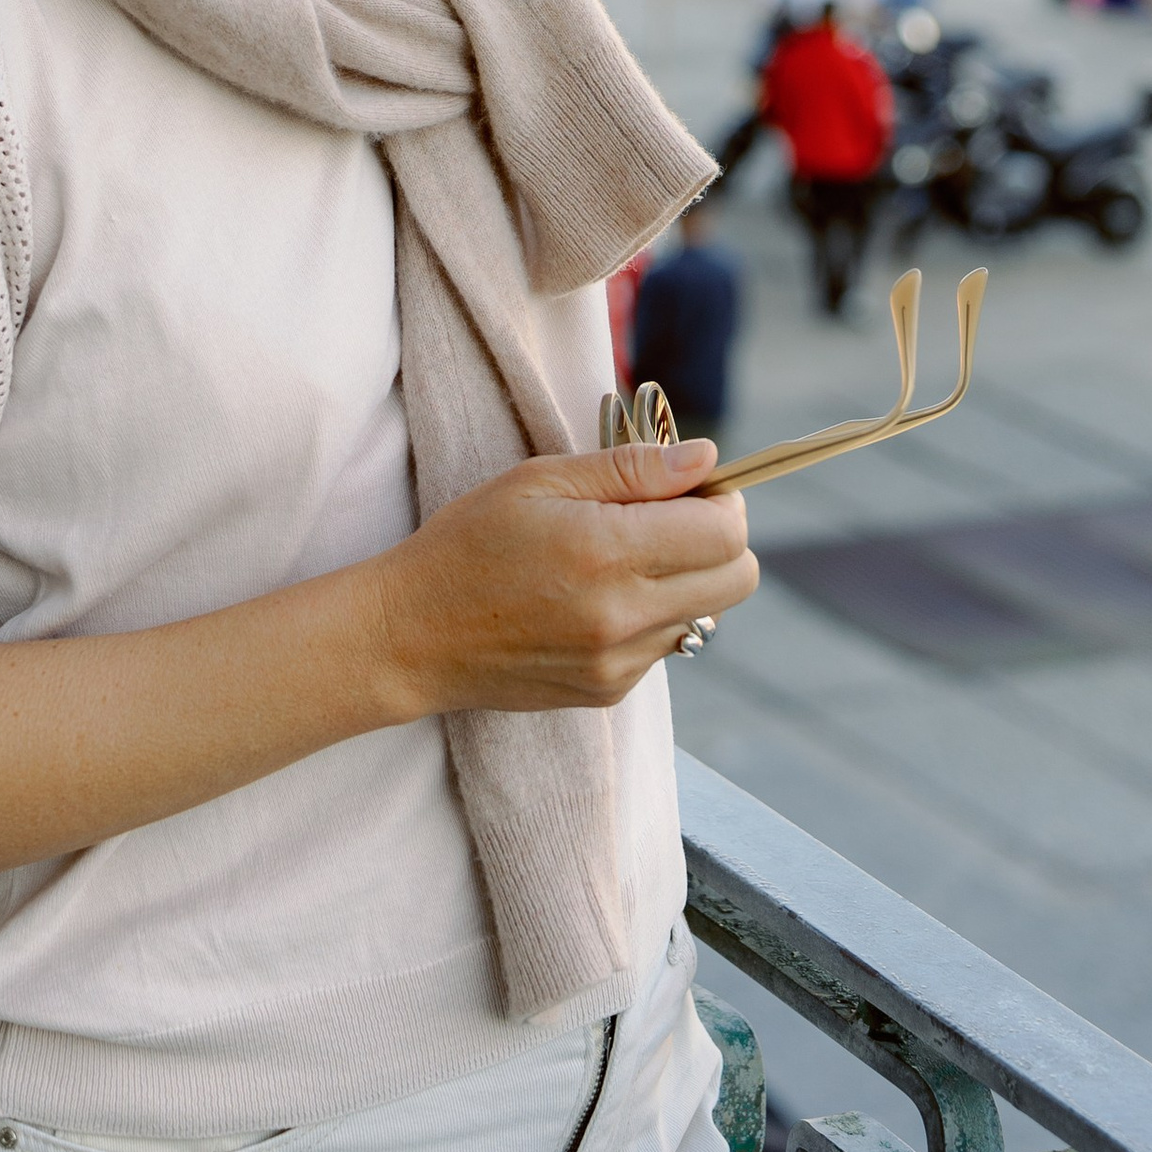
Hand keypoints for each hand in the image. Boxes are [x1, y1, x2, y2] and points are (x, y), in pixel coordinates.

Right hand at [370, 438, 756, 718]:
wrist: (415, 634)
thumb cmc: (470, 542)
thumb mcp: (540, 480)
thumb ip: (631, 468)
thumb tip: (707, 459)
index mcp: (606, 552)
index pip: (724, 533)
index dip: (723, 500)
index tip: (693, 486)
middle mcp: (623, 616)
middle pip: (737, 580)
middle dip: (720, 541)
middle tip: (672, 517)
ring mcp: (620, 663)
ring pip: (706, 615)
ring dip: (686, 581)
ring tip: (621, 559)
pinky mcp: (610, 692)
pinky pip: (665, 646)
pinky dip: (651, 616)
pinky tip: (596, 598)